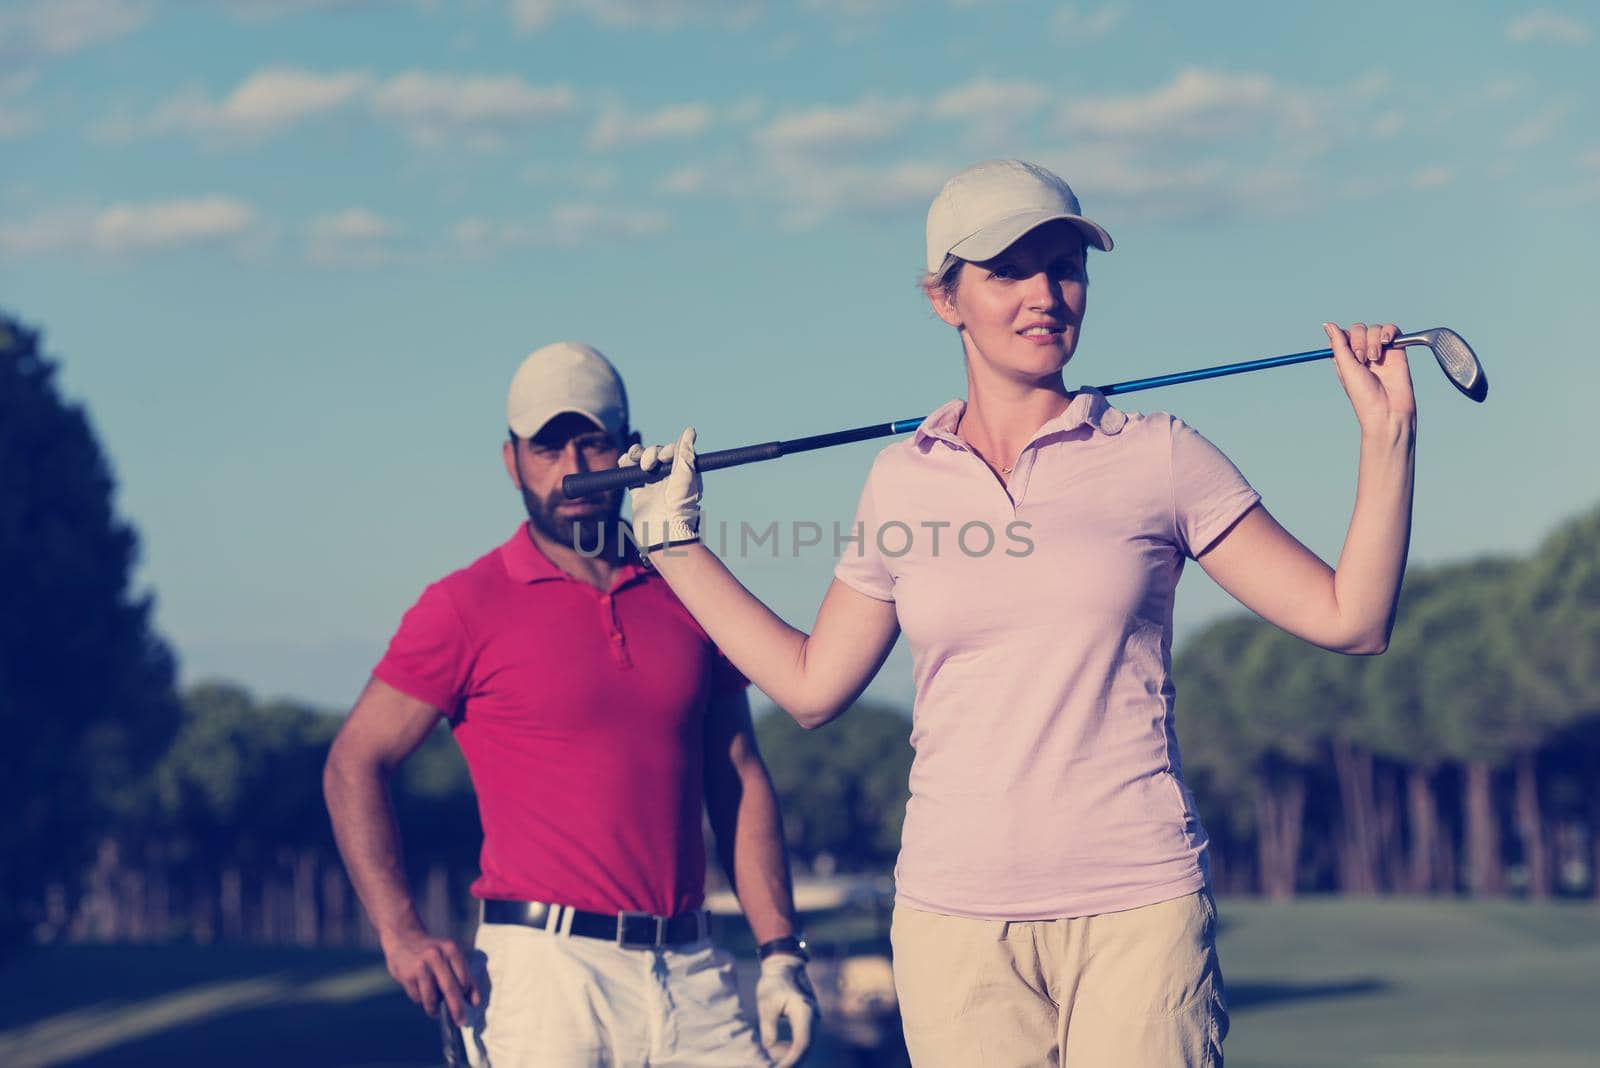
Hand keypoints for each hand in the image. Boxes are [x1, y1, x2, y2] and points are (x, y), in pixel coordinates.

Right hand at [380, 926, 477, 1025]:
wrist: (403, 938)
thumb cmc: (432, 952)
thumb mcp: (450, 956)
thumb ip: (464, 976)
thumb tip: (474, 1002)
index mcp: (451, 949)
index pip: (464, 978)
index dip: (467, 994)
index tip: (469, 1005)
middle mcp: (436, 955)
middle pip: (450, 988)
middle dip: (456, 1009)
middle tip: (460, 1022)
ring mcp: (420, 965)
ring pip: (432, 998)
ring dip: (434, 1008)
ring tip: (435, 1010)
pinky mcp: (407, 975)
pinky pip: (418, 997)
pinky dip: (421, 1000)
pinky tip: (420, 991)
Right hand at [618, 426, 701, 551]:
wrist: (664, 531)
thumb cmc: (679, 505)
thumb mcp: (686, 474)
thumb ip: (686, 452)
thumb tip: (690, 430)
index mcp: (682, 472)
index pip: (671, 451)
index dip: (665, 450)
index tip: (663, 457)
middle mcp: (668, 477)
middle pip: (655, 453)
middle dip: (649, 453)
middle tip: (649, 465)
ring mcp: (652, 484)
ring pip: (641, 460)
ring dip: (636, 455)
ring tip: (632, 461)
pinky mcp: (639, 492)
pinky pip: (630, 473)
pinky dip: (625, 465)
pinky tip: (624, 463)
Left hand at [756, 953, 818, 1067]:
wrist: (784, 966)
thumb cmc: (774, 983)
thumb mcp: (766, 1004)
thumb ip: (768, 1027)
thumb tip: (769, 1049)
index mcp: (804, 1012)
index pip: (802, 1044)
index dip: (791, 1060)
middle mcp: (813, 1017)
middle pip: (806, 1048)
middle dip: (792, 1062)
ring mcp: (812, 1019)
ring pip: (805, 1045)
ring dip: (791, 1056)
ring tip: (773, 1062)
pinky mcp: (807, 1021)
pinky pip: (802, 1039)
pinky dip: (791, 1049)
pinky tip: (777, 1053)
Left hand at [1323, 321, 1415, 430]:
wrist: (1389, 410)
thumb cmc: (1364, 395)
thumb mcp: (1346, 368)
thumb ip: (1338, 345)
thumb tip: (1327, 324)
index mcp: (1346, 358)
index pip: (1343, 335)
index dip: (1346, 338)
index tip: (1350, 354)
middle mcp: (1363, 353)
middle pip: (1358, 329)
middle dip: (1359, 341)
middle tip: (1362, 360)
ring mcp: (1380, 351)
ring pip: (1374, 329)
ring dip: (1373, 340)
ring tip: (1375, 359)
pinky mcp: (1397, 350)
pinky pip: (1392, 329)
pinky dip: (1388, 332)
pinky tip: (1387, 343)